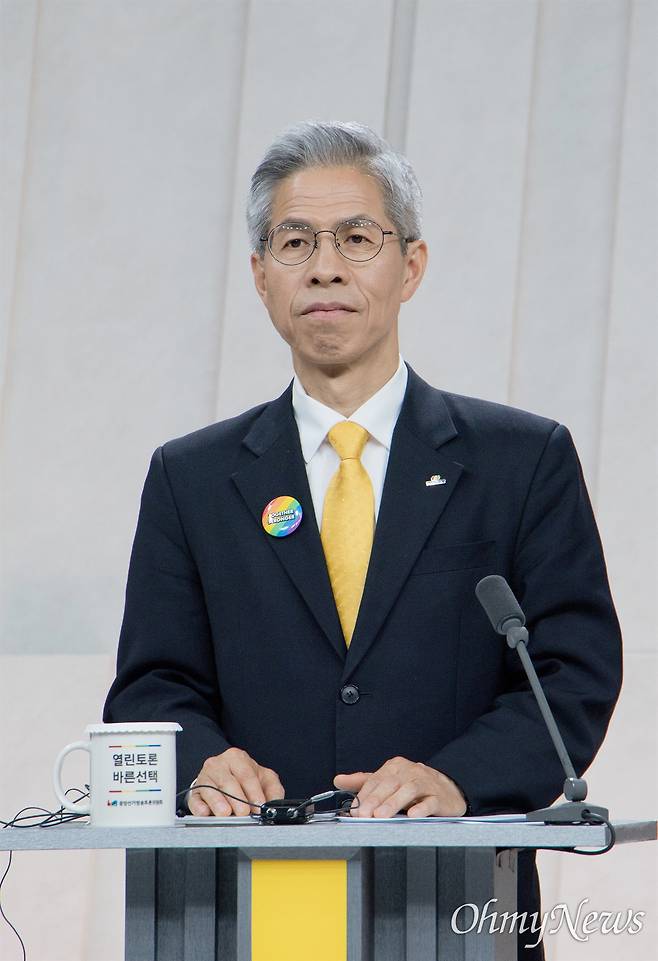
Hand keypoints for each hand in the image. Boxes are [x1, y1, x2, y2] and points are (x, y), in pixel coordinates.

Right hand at [187, 747, 284, 816]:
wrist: (223, 777)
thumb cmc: (245, 779)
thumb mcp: (264, 779)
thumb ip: (273, 790)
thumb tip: (274, 806)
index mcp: (237, 758)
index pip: (246, 774)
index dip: (254, 791)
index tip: (259, 805)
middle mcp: (219, 764)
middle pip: (228, 781)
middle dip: (237, 798)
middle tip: (244, 812)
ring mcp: (205, 778)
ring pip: (210, 789)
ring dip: (218, 802)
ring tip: (226, 813)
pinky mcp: (194, 792)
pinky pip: (195, 799)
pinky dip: (199, 807)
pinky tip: (205, 812)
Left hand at [334, 756, 466, 817]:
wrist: (448, 790)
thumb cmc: (414, 786)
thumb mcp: (388, 781)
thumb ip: (363, 782)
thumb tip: (339, 780)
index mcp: (395, 767)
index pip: (376, 780)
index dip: (364, 796)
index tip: (355, 810)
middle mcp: (410, 772)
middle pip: (390, 784)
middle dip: (375, 800)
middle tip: (364, 815)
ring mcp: (426, 783)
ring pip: (408, 790)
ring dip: (393, 803)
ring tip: (381, 816)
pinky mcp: (440, 797)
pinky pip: (430, 801)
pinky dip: (421, 807)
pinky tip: (412, 814)